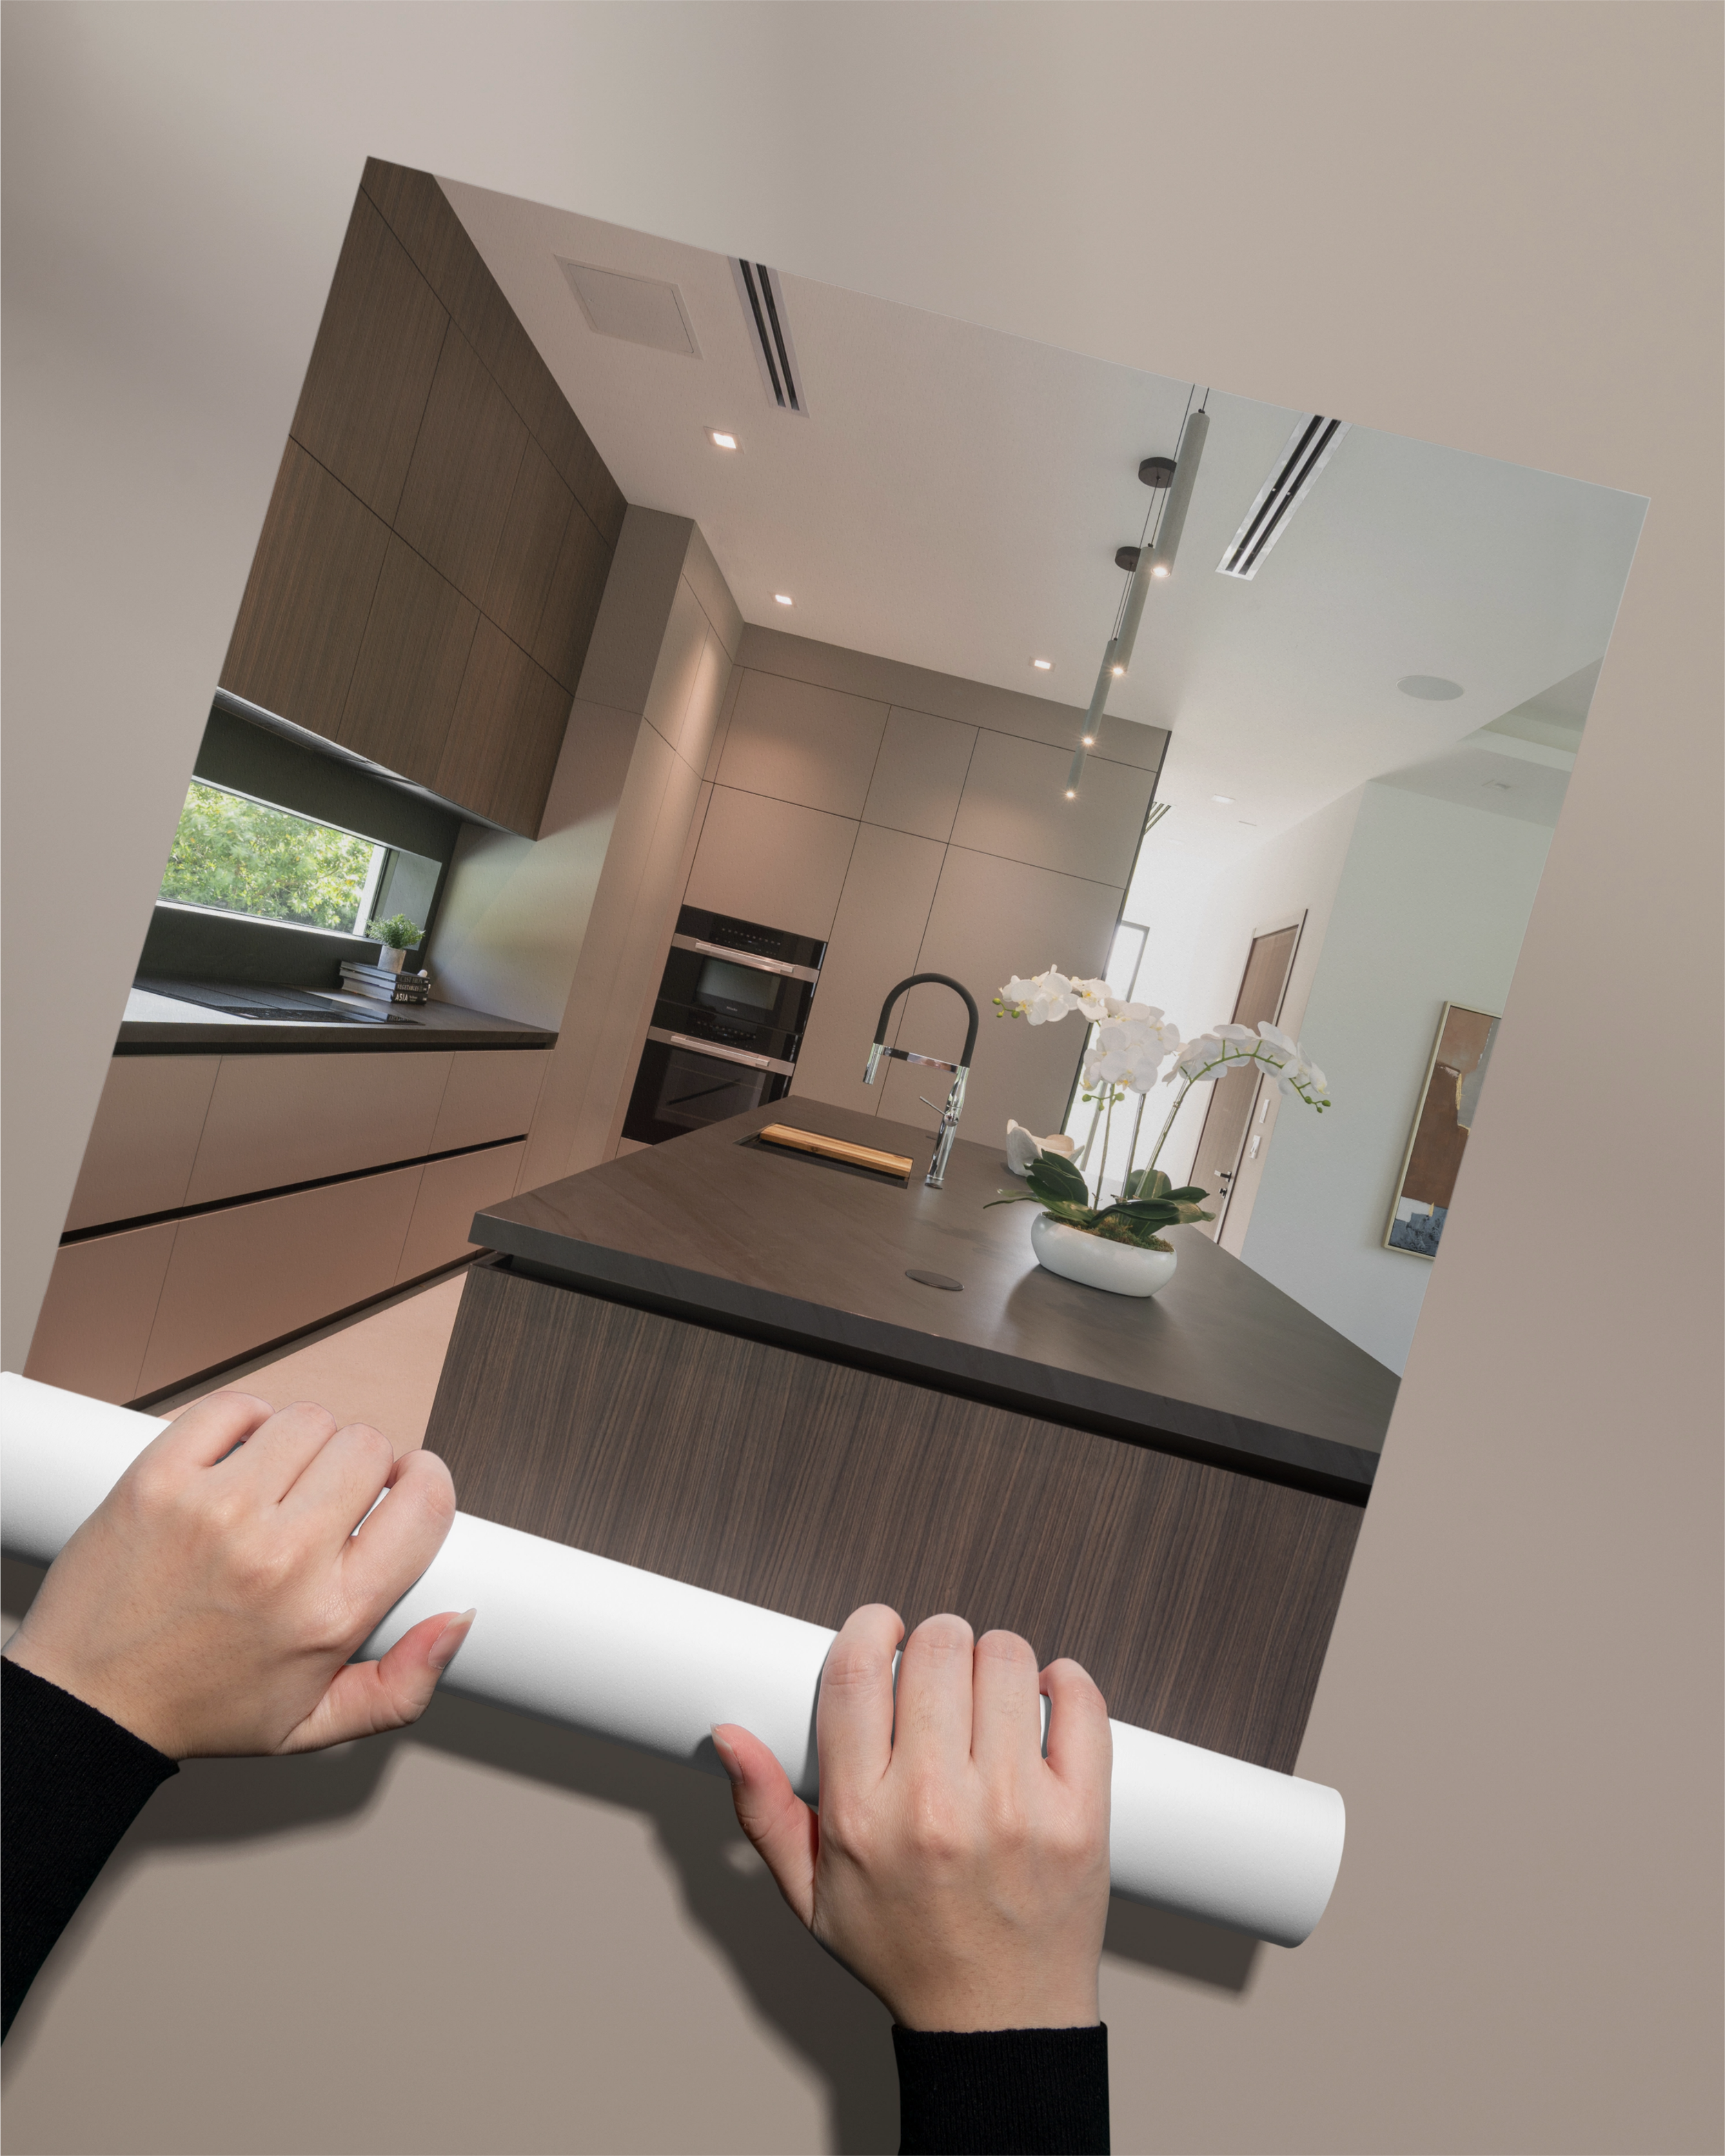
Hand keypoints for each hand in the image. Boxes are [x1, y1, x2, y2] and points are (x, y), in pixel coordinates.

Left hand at [2, 1390, 467, 1758]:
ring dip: (306, 1440)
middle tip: (333, 1494)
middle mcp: (280, 1557)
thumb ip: (401, 1687)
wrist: (83, 1703)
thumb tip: (458, 1622)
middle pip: (369, 1448)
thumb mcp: (311, 1725)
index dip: (427, 1481)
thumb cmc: (197, 1709)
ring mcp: (217, 1512)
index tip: (408, 1485)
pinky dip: (246, 1419)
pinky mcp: (160, 1479)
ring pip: (309, 1419)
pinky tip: (239, 1457)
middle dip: (365, 1463)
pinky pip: (234, 1407)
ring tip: (282, 1480)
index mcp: (329, 1614)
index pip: (425, 1503)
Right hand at [714, 1606, 1110, 2031]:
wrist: (998, 2023)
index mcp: (863, 1818)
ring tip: (990, 1692)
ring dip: (996, 1660)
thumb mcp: (811, 1895)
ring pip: (1009, 1661)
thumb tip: (728, 1735)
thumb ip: (765, 1810)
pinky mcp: (1080, 1817)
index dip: (869, 1627)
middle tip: (940, 1671)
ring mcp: (1015, 1810)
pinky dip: (1067, 1683)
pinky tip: (1046, 1702)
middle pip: (938, 1649)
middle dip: (936, 1641)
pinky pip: (1081, 1703)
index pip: (857, 1673)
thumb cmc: (905, 1951)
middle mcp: (936, 1807)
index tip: (883, 1629)